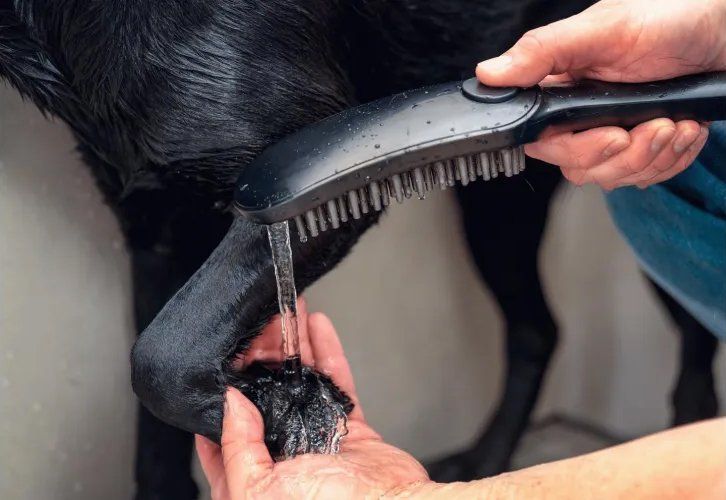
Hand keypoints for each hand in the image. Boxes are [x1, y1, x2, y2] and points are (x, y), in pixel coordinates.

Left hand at [195, 303, 428, 498]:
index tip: (223, 358)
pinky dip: (327, 353)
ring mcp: (316, 440)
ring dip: (293, 346)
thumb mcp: (259, 491)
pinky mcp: (348, 428)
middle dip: (260, 357)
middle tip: (260, 323)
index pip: (225, 432)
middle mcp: (283, 457)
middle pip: (265, 395)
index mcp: (253, 479)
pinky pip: (335, 382)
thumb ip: (238, 448)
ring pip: (300, 382)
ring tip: (286, 312)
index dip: (222, 394)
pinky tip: (317, 327)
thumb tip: (229, 405)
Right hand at [477, 0, 725, 188]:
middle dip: (624, 155)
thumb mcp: (605, 28)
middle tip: (655, 126)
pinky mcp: (641, 144)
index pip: (542, 140)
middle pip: (578, 167)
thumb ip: (543, 50)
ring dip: (653, 156)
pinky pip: (645, 177)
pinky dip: (672, 159)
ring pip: (612, 177)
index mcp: (562, 86)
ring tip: (677, 123)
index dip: (576, 148)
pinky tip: (686, 129)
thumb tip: (489, 73)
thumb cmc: (674, 16)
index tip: (611, 136)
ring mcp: (612, 131)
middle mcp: (581, 113)